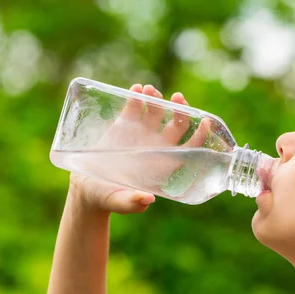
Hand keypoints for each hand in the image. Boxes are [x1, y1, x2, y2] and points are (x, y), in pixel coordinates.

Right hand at [68, 84, 208, 214]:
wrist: (88, 187)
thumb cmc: (108, 198)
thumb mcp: (119, 202)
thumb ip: (132, 203)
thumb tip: (147, 200)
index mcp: (163, 164)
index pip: (189, 148)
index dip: (200, 136)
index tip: (206, 122)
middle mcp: (157, 147)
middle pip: (177, 124)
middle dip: (181, 110)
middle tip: (178, 98)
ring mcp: (142, 134)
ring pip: (157, 111)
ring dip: (158, 99)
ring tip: (150, 90)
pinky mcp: (124, 125)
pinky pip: (135, 106)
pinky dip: (137, 97)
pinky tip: (137, 89)